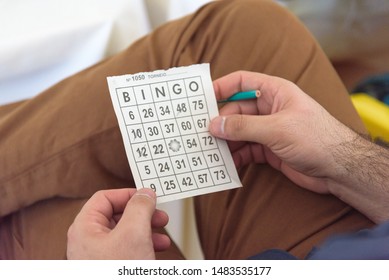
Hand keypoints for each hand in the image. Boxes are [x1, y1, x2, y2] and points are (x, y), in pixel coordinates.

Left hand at [67, 188, 169, 258]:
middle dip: (142, 214)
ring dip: (147, 230)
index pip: (105, 198)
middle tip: (159, 215)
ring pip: (125, 233)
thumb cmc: (118, 273)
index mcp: (85, 228)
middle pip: (117, 215)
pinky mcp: (110, 267)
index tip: (148, 196)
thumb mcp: (134, 233)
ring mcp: (99, 256)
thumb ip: (139, 207)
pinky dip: (144, 244)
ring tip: (163, 234)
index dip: (128, 194)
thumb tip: (145, 193)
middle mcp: (89, 241)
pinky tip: (158, 248)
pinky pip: (127, 249)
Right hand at [210, 71, 356, 193]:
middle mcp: (269, 109)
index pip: (241, 82)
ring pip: (239, 132)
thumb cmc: (317, 138)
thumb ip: (244, 127)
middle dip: (220, 122)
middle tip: (202, 133)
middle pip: (236, 110)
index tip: (202, 98)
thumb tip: (216, 125)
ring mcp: (268, 130)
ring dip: (225, 141)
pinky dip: (235, 156)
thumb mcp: (277, 129)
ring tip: (209, 151)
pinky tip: (226, 163)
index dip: (221, 87)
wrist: (340, 169)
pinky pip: (246, 149)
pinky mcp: (269, 149)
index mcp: (274, 92)